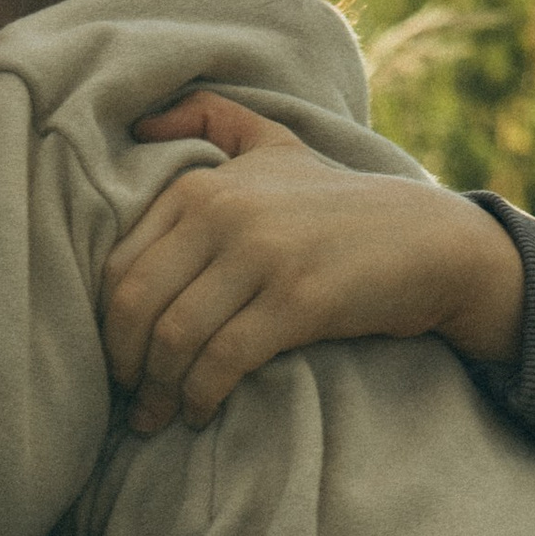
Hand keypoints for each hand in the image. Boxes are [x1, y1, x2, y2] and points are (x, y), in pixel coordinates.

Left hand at [102, 92, 524, 435]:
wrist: (429, 241)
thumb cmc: (339, 203)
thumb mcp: (274, 141)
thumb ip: (209, 118)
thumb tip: (140, 124)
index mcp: (202, 183)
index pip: (119, 264)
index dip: (105, 324)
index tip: (117, 360)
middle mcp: (224, 211)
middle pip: (137, 304)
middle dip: (124, 365)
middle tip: (129, 400)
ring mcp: (262, 255)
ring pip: (175, 337)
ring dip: (158, 391)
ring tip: (157, 417)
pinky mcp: (298, 300)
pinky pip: (223, 360)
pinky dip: (201, 396)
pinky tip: (200, 413)